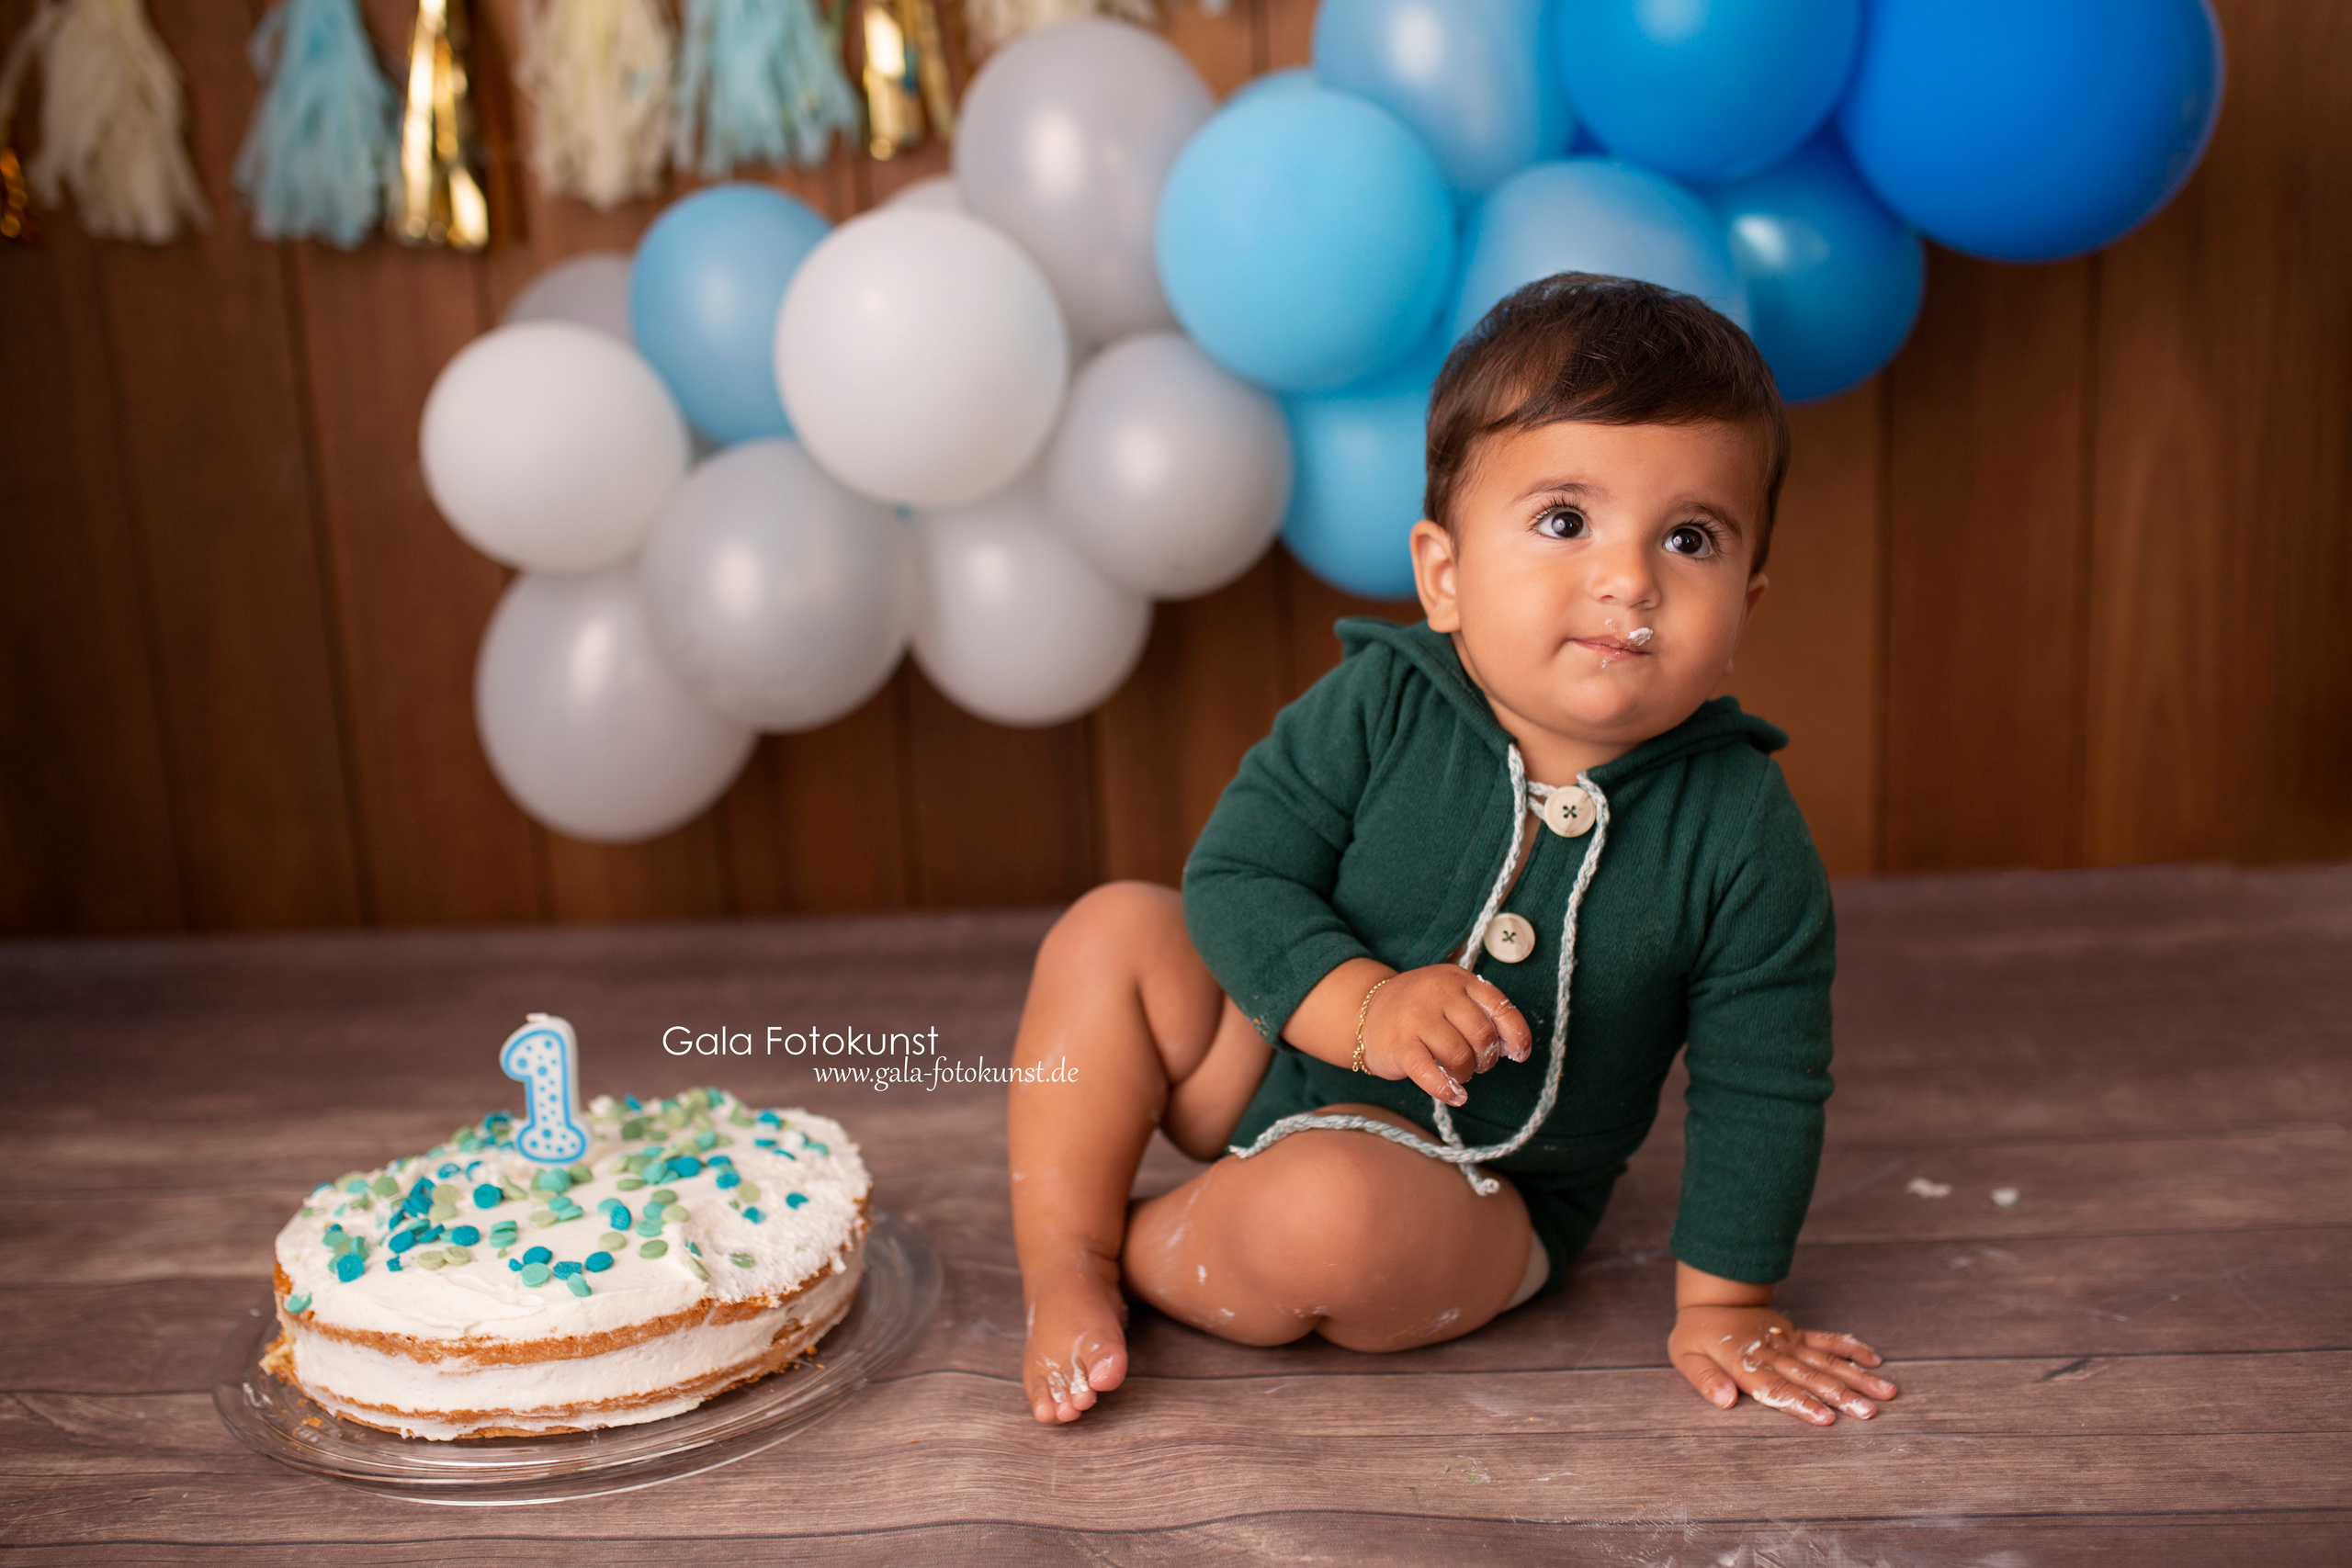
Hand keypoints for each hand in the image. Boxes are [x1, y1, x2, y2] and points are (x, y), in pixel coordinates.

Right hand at [1359, 965, 1532, 1106]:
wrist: (1366, 1009)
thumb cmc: (1420, 1009)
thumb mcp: (1452, 997)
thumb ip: (1482, 1014)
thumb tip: (1514, 1047)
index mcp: (1458, 980)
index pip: (1500, 1008)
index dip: (1517, 1036)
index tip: (1519, 1054)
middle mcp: (1438, 993)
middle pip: (1482, 1036)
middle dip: (1486, 1058)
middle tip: (1476, 1063)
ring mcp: (1417, 1018)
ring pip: (1460, 1056)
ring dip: (1466, 1073)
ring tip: (1457, 1073)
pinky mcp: (1400, 1046)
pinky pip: (1430, 1073)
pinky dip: (1446, 1089)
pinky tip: (1454, 1095)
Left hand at [1670, 1304, 1896, 1424]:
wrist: (1712, 1298)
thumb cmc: (1697, 1335)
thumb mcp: (1685, 1357)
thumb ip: (1705, 1379)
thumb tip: (1725, 1401)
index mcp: (1746, 1362)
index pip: (1776, 1387)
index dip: (1800, 1402)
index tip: (1826, 1418)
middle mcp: (1774, 1353)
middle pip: (1811, 1377)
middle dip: (1841, 1395)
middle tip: (1870, 1412)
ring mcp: (1789, 1342)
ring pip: (1827, 1361)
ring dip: (1856, 1377)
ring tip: (1885, 1392)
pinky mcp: (1798, 1334)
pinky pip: (1827, 1340)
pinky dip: (1851, 1348)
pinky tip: (1874, 1359)